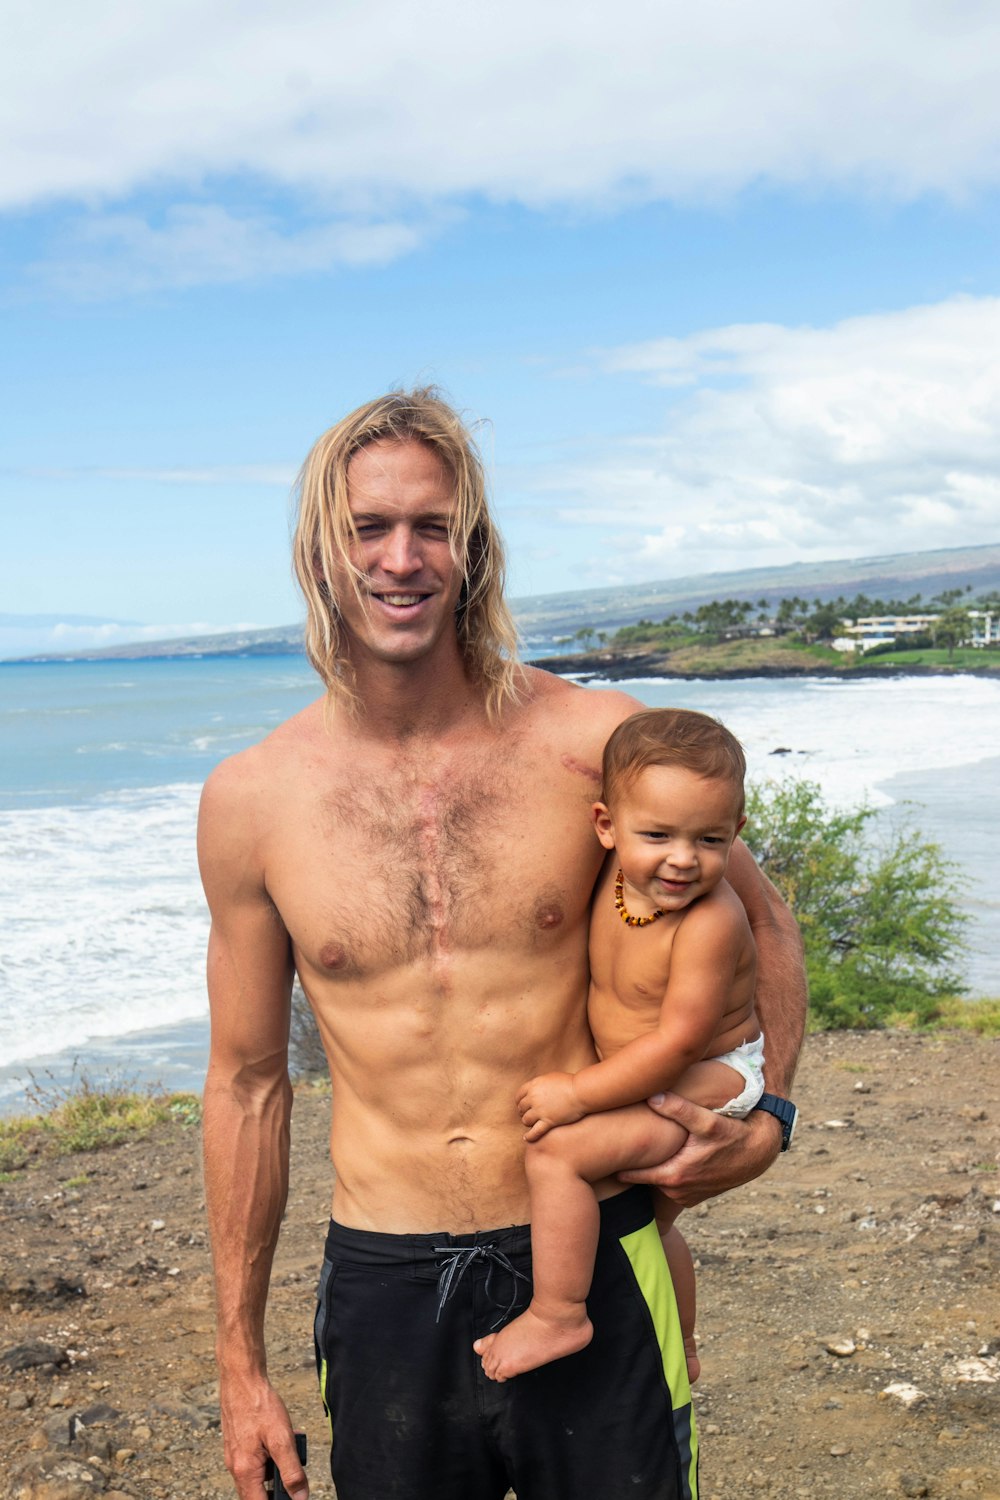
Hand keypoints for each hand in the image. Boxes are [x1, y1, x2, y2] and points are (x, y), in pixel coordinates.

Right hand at [219, 1371, 308, 1499]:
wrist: (241, 1378)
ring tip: (291, 1447)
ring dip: (274, 1467)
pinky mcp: (237, 1444)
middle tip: (294, 1471)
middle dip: (277, 1485)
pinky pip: (255, 1459)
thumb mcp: (282, 1439)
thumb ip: (292, 1471)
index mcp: (245, 1471)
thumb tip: (300, 1497)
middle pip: (257, 1492)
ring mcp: (235, 1455)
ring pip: (257, 1474)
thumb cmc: (258, 1405)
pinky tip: (280, 1437)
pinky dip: (269, 1453)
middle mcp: (235, 1467)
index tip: (290, 1497)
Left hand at [516, 1071, 584, 1141]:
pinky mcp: (548, 1121)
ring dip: (528, 1122)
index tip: (523, 1106)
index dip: (520, 1101)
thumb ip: (540, 1085)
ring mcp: (540, 1110)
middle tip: (528, 1115)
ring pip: (526, 1120)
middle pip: (521, 1108)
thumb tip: (536, 1089)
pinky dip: (529, 1136)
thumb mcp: (550, 1078)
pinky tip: (527, 1138)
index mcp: (534, 1085)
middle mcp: (534, 1097)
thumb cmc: (570, 1083)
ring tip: (531, 1124)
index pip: (519, 1095)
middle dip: (524, 1112)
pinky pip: (534, 1132)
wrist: (581, 1092)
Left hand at [619, 1092, 782, 1207]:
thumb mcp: (707, 1121)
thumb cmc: (732, 1135)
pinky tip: (659, 1157)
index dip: (615, 1163)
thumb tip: (651, 1096)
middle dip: (630, 1164)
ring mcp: (686, 1196)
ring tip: (631, 1149)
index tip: (596, 1153)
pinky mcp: (693, 1195)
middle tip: (609, 1146)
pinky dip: (664, 1173)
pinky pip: (670, 1186)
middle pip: (643, 1177)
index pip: (631, 1174)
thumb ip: (679, 1110)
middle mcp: (677, 1191)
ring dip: (649, 1168)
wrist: (758, 1152)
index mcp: (674, 1176)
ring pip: (656, 1182)